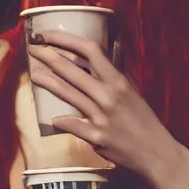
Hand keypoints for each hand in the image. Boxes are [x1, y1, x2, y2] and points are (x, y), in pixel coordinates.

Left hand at [27, 31, 182, 181]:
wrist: (156, 153)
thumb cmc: (144, 120)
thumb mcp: (133, 91)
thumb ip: (118, 71)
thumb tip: (109, 49)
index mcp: (118, 80)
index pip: (90, 50)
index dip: (67, 39)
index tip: (50, 35)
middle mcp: (108, 95)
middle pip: (72, 70)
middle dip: (49, 56)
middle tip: (32, 49)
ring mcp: (101, 116)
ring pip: (68, 94)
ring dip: (47, 82)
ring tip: (34, 74)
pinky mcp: (96, 137)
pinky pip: (73, 125)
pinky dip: (62, 121)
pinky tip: (53, 118)